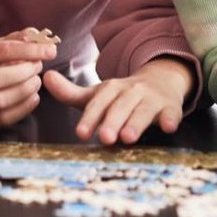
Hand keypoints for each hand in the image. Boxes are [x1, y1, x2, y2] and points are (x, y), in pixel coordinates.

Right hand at [0, 28, 56, 126]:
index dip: (31, 50)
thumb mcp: (5, 42)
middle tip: (38, 67)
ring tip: (36, 81)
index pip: (4, 51)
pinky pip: (4, 117)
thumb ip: (21, 38)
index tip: (51, 51)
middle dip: (24, 73)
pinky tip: (34, 97)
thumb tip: (36, 36)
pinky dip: (24, 108)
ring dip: (25, 90)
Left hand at [44, 57, 192, 143]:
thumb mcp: (97, 94)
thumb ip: (70, 92)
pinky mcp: (170, 107)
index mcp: (111, 88)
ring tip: (128, 137)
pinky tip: (168, 127)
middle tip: (105, 138)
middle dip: (112, 121)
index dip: (90, 118)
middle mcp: (131, 91)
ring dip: (136, 122)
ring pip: (144, 110)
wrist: (160, 80)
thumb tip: (44, 78)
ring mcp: (152, 99)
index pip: (98, 103)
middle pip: (120, 107)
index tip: (81, 133)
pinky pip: (172, 112)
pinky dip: (170, 119)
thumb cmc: (122, 95)